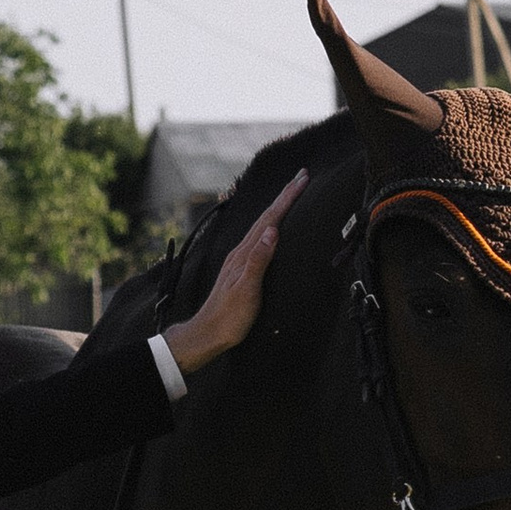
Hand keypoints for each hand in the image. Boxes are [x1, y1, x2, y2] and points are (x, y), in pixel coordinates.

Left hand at [164, 170, 306, 374]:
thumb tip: (272, 231)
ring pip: (262, 226)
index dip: (287, 198)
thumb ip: (258, 260)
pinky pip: (259, 238)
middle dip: (284, 195)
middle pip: (266, 217)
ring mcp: (239, 259)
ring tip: (291, 194)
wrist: (207, 334)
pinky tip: (272, 228)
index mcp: (244, 254)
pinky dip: (271, 226)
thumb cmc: (228, 317)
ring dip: (278, 207)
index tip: (303, 179)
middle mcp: (241, 251)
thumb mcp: (247, 290)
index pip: (270, 220)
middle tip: (302, 176)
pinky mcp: (240, 268)